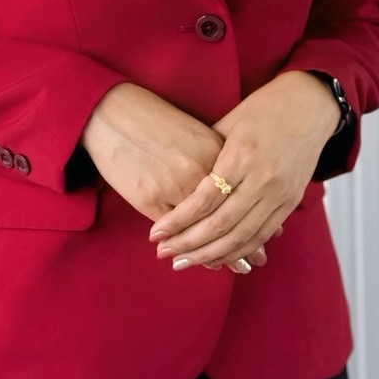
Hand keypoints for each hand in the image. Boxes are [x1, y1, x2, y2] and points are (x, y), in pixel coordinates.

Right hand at [80, 83, 275, 273]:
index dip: (255, 227)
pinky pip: (175, 231)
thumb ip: (222, 161)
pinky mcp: (151, 197)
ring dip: (211, 253)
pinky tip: (188, 254)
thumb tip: (248, 192)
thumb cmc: (159, 121)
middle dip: (239, 249)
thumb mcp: (199, 136)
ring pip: (202, 231)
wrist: (117, 112)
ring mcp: (177, 186)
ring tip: (219, 266)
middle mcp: (203, 171)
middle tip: (247, 267)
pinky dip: (183, 244)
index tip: (261, 248)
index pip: (243, 200)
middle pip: (228, 220)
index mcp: (219, 153)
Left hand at [149, 71, 341, 271]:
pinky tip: (217, 258)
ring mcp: (279, 194)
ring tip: (184, 263)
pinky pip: (262, 235)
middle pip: (221, 225)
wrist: (309, 106)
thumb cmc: (262, 108)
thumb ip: (206, 154)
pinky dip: (238, 251)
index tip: (156, 234)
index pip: (204, 200)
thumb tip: (177, 181)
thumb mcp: (228, 123)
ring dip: (211, 255)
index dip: (178, 221)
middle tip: (164, 254)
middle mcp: (262, 179)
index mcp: (241, 155)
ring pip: (241, 237)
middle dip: (189, 244)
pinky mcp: (290, 203)